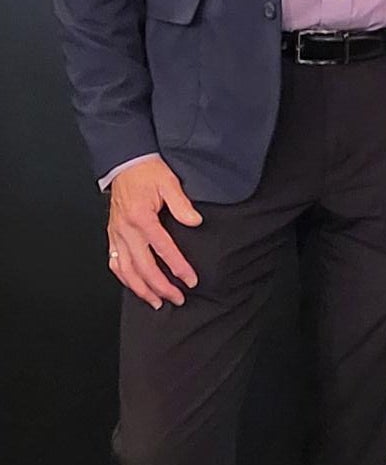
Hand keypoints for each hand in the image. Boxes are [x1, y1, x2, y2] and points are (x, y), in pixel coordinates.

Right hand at [106, 154, 201, 308]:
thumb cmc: (147, 171)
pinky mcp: (112, 235)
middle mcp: (126, 230)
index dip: (178, 268)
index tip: (190, 281)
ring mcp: (116, 235)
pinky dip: (124, 278)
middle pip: (143, 267)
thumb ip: (182, 204)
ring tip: (156, 302)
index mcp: (141, 218)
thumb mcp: (169, 182)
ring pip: (126, 271)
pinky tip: (135, 286)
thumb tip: (195, 221)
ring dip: (141, 289)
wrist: (125, 162)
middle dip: (161, 287)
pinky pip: (114, 263)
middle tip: (177, 299)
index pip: (163, 250)